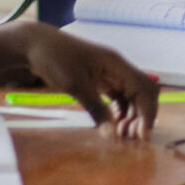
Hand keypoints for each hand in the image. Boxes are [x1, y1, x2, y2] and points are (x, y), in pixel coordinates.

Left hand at [18, 24, 159, 138]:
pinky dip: (119, 112)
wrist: (37, 45)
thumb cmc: (56, 59)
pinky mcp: (100, 79)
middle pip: (142, 93)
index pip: (145, 88)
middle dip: (141, 116)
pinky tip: (112, 124)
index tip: (142, 135)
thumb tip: (113, 136)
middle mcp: (118, 68)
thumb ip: (96, 109)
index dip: (147, 113)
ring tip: (120, 135)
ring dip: (131, 116)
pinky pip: (118, 97)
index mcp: (117, 64)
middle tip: (129, 138)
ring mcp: (110, 73)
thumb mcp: (76, 86)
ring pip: (131, 97)